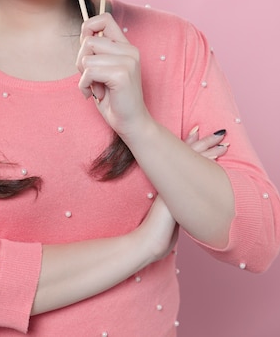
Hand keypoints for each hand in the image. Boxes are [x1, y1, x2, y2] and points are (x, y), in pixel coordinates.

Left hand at [76, 13, 148, 137]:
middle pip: (89, 41)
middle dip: (81, 61)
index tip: (86, 49)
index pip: (105, 19)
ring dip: (84, 76)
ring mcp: (128, 61)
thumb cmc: (114, 98)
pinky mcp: (122, 74)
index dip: (88, 27)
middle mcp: (129, 50)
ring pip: (87, 58)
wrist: (131, 123)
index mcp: (126, 46)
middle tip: (90, 78)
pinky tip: (95, 94)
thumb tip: (83, 36)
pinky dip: (85, 85)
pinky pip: (89, 72)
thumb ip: (97, 53)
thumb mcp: (103, 70)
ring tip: (95, 87)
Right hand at [132, 128, 229, 263]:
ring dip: (208, 148)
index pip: (180, 156)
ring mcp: (174, 183)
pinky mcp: (180, 188)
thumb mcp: (168, 213)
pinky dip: (207, 161)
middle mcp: (171, 179)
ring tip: (221, 139)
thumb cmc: (159, 232)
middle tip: (215, 131)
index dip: (189, 144)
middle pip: (188, 153)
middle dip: (203, 142)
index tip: (196, 132)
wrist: (149, 240)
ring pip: (194, 158)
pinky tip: (217, 156)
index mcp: (168, 181)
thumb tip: (183, 202)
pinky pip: (195, 169)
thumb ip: (173, 203)